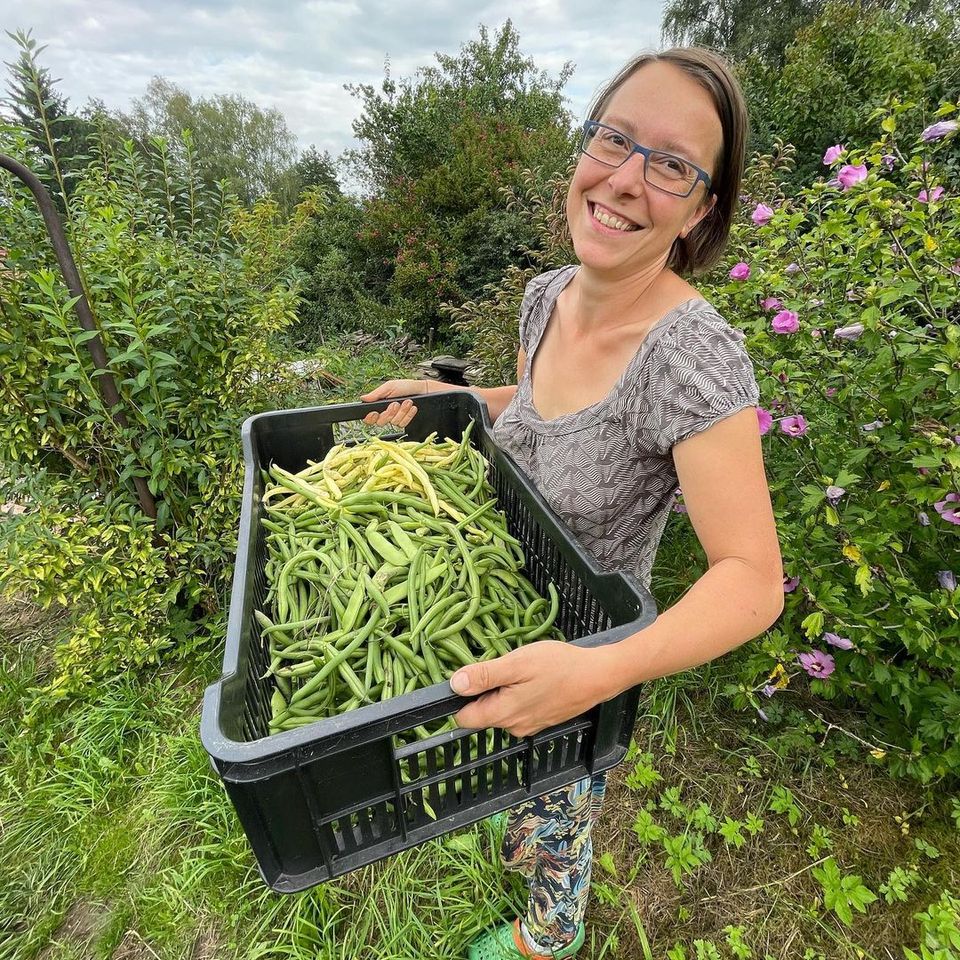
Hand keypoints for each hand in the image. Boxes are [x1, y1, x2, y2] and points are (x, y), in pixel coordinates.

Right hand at [358, 379, 427, 427]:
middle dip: (389, 413)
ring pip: (394, 422)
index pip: (369, 418)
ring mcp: (396, 418)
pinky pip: (403, 424)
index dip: (370, 418)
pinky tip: (412, 408)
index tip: (375, 413)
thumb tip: (363, 398)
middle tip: (396, 403)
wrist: (422, 390)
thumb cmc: (405, 386)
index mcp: (379, 405)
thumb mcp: (389, 387)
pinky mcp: (404, 421)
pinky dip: (408, 415)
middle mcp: (386, 413)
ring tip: (407, 402)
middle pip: (381, 422)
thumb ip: (376, 394)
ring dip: (402, 412)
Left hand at [449, 640, 615, 736]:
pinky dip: (519, 694)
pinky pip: (518, 709)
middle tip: (505, 667)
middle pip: (483, 712)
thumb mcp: (517, 663)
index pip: (464, 718)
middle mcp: (513, 727)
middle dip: (486, 690)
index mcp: (502, 714)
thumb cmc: (557, 666)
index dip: (462, 697)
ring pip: (501, 710)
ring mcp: (529, 726)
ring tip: (521, 670)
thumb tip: (455, 685)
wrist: (597, 676)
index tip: (474, 676)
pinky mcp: (541, 720)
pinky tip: (534, 678)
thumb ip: (485, 675)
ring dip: (504, 691)